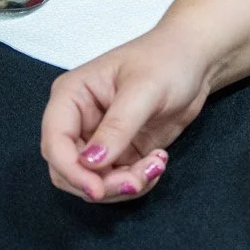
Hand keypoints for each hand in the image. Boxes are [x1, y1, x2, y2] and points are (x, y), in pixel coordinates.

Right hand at [41, 31, 216, 201]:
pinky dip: (135, 182)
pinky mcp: (119, 153)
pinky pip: (115, 181)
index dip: (71, 170)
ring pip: (92, 181)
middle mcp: (78, 120)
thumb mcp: (144, 89)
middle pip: (69, 170)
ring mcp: (98, 139)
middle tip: (138, 180)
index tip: (98, 189)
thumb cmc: (167, 60)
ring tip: (156, 165)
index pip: (54, 142)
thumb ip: (118, 126)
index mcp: (72, 95)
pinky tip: (158, 162)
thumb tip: (90, 162)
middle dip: (102, 183)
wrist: (194, 61)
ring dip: (123, 185)